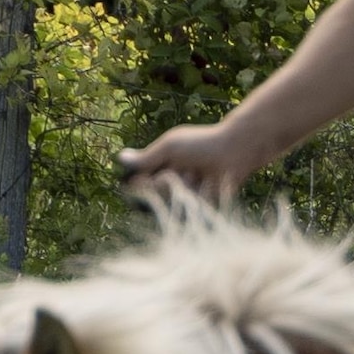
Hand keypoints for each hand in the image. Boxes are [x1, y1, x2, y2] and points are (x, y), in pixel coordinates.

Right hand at [118, 121, 262, 198]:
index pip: (135, 184)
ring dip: (179, 187)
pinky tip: (204, 185)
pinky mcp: (197, 209)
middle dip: (161, 183)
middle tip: (180, 171)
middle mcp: (168, 185)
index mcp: (158, 169)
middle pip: (149, 196)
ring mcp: (182, 198)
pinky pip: (184, 209)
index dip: (138, 183)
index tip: (144, 177)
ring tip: (194, 176)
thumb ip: (146, 158)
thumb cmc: (201, 144)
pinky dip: (192, 195)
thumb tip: (120, 158)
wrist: (233, 153)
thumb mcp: (170, 147)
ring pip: (166, 203)